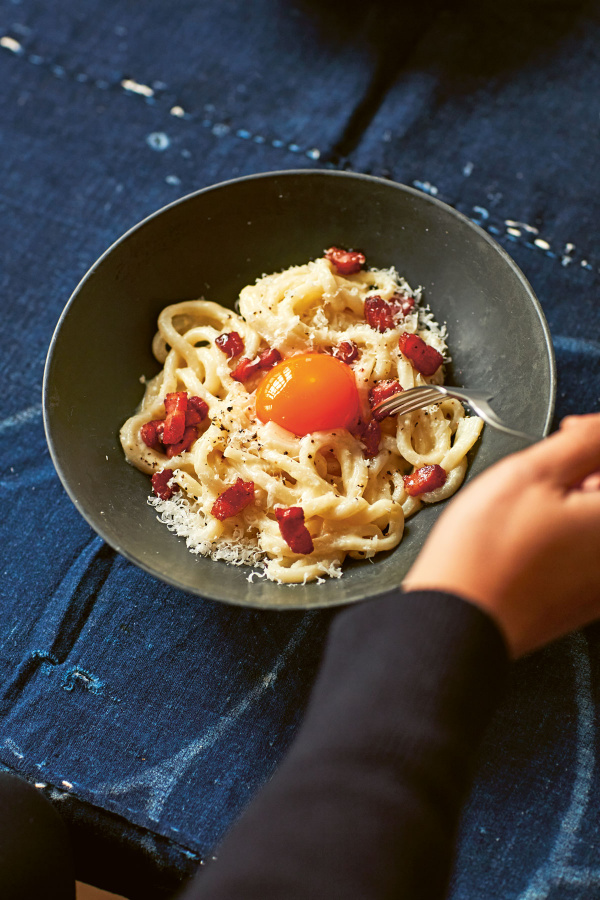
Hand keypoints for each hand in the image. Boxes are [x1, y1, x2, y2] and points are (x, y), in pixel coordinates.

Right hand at [403, 414, 599, 657]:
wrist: (456, 620)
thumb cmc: (486, 553)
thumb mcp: (533, 472)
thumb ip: (587, 441)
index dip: (596, 439)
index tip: (572, 433)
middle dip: (587, 470)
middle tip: (547, 470)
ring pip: (593, 521)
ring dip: (576, 501)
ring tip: (531, 506)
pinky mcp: (585, 601)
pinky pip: (586, 551)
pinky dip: (568, 533)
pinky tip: (532, 536)